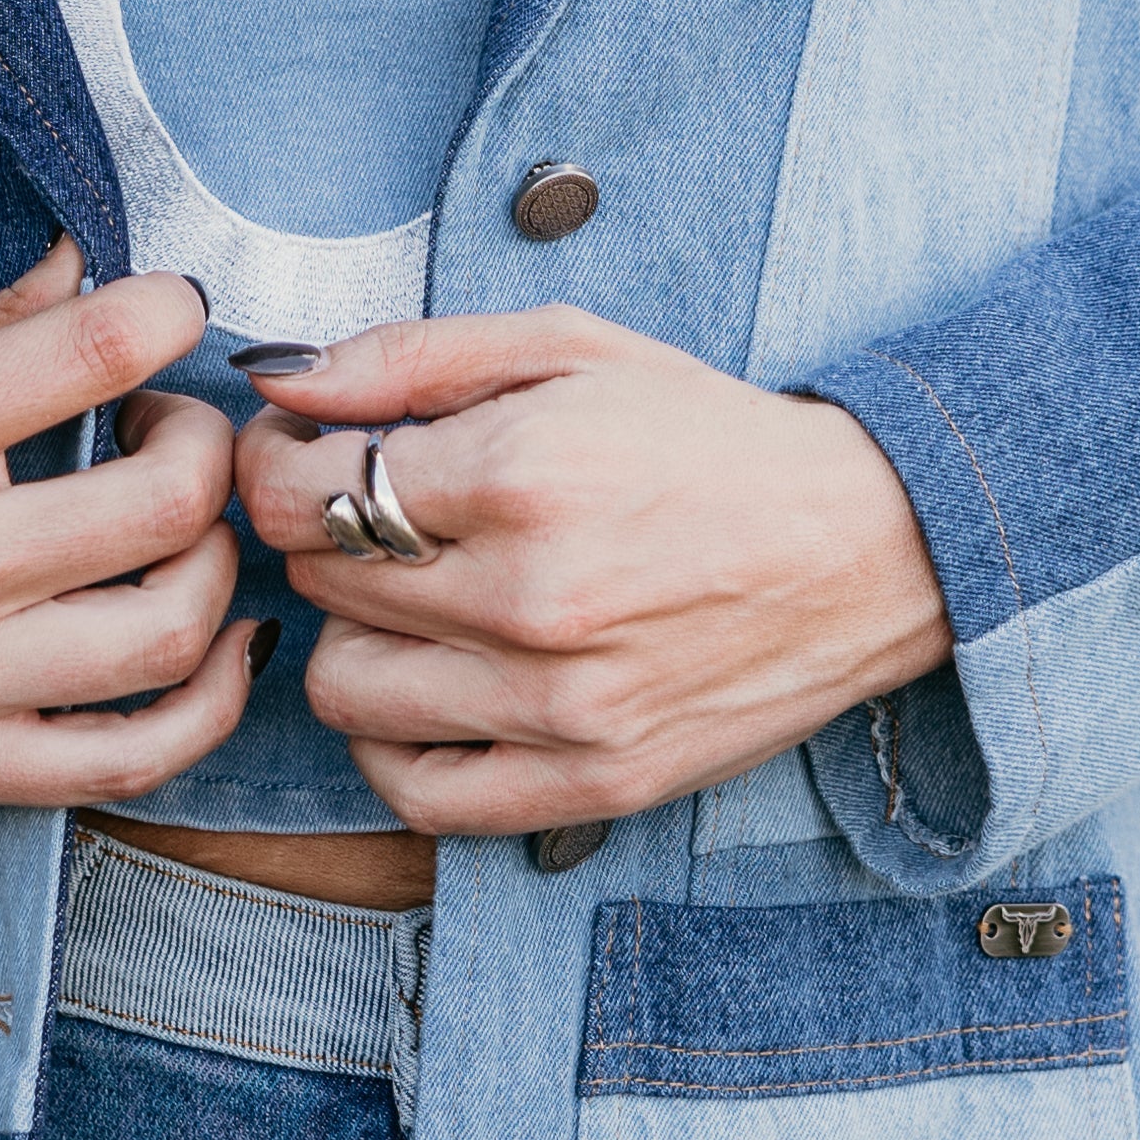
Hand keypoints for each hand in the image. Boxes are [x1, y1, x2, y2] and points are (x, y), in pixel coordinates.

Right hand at [0, 244, 253, 809]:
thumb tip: (90, 263)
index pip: (93, 349)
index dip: (169, 311)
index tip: (171, 311)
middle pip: (168, 497)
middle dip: (206, 442)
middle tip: (170, 426)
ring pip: (173, 627)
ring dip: (217, 561)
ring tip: (181, 528)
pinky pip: (136, 754)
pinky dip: (211, 700)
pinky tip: (217, 643)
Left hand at [233, 308, 950, 841]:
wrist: (865, 546)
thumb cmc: (710, 436)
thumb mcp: (569, 348)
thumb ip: (407, 356)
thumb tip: (274, 378)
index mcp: (520, 470)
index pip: (299, 490)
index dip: (280, 465)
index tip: (312, 454)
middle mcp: (530, 597)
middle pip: (320, 582)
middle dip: (329, 536)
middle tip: (382, 512)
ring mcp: (558, 706)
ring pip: (345, 691)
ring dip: (355, 638)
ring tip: (415, 599)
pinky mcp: (590, 783)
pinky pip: (416, 792)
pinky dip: (396, 741)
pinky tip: (436, 682)